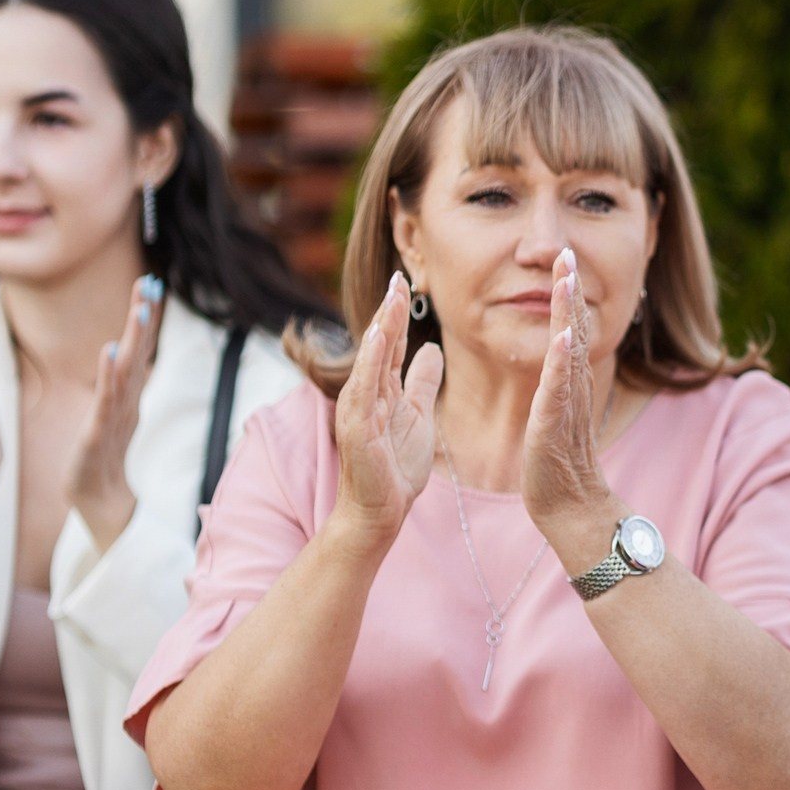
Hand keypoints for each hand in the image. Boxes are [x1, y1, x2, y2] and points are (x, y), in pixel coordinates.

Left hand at [63, 275, 162, 551]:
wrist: (98, 500)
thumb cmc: (102, 454)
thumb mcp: (111, 411)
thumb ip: (120, 381)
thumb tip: (129, 352)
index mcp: (128, 392)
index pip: (140, 348)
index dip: (146, 316)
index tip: (151, 282)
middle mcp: (127, 400)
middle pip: (140, 352)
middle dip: (145, 317)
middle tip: (151, 283)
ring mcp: (115, 417)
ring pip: (127, 372)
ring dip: (135, 339)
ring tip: (138, 309)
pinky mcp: (98, 434)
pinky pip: (104, 401)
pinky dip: (108, 376)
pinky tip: (109, 352)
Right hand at [333, 273, 442, 547]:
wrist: (381, 511)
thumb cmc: (396, 468)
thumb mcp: (419, 416)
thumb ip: (422, 382)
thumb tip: (432, 349)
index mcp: (382, 389)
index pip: (391, 344)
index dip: (399, 314)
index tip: (406, 283)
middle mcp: (366, 393)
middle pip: (379, 344)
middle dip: (389, 311)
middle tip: (399, 277)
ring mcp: (359, 408)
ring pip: (371, 360)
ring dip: (382, 328)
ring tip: (392, 298)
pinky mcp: (358, 427)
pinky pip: (365, 388)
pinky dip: (372, 361)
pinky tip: (380, 337)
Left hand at [521, 248, 619, 558]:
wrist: (571, 507)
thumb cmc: (558, 464)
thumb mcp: (556, 412)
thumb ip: (558, 382)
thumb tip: (558, 353)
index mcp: (569, 382)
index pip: (569, 328)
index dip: (567, 293)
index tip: (563, 257)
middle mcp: (573, 387)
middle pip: (573, 329)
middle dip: (570, 289)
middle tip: (567, 251)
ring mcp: (566, 405)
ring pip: (568, 352)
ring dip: (567, 315)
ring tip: (565, 281)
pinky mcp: (554, 427)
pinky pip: (558, 391)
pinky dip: (561, 364)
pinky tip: (562, 340)